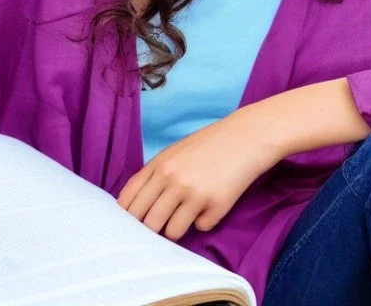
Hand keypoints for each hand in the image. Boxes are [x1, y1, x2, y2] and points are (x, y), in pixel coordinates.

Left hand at [116, 106, 280, 241]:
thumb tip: (131, 207)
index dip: (126, 218)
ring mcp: (194, 194)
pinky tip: (211, 204)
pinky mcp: (215, 206)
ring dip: (177, 228)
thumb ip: (154, 175)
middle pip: (147, 222)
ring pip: (172, 232)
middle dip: (150, 229)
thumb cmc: (207, 146)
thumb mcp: (174, 153)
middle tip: (159, 227)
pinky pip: (200, 228)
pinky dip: (204, 221)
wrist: (244, 138)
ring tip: (186, 215)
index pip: (129, 200)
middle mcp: (173, 179)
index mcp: (159, 165)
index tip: (129, 226)